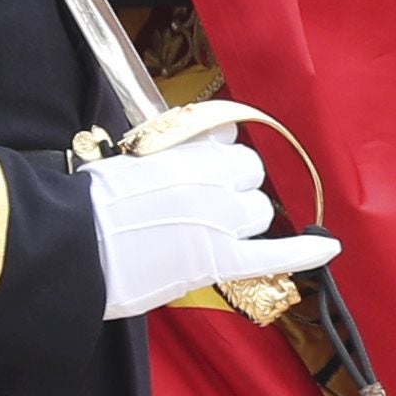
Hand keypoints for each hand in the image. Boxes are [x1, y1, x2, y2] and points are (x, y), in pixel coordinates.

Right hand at [88, 130, 335, 321]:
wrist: (67, 245)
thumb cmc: (84, 204)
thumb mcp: (128, 157)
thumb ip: (173, 149)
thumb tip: (210, 136)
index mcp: (187, 151)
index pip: (230, 143)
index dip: (222, 161)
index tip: (210, 170)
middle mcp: (212, 180)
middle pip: (251, 177)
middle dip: (236, 190)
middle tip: (205, 208)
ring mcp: (220, 220)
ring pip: (260, 213)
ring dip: (246, 221)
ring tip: (213, 234)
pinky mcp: (220, 260)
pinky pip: (276, 254)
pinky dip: (305, 251)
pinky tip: (328, 247)